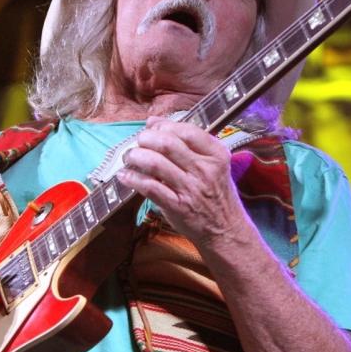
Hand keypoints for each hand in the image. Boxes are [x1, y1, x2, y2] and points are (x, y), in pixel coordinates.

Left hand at [116, 116, 249, 245]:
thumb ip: (187, 143)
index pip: (187, 130)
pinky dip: (133, 179)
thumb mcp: (213, 164)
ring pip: (155, 163)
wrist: (225, 229)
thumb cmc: (215, 193)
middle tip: (138, 143)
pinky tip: (125, 176)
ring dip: (136, 156)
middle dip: (146, 139)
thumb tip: (153, 121)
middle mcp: (205, 170)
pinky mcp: (178, 207)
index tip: (153, 128)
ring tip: (130, 157)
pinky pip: (150, 187)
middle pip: (167, 143)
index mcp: (216, 155)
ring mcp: (191, 189)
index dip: (163, 126)